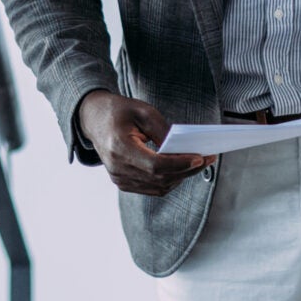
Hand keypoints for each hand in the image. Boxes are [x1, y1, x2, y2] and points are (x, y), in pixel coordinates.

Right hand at [76, 90, 211, 195]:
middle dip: (187, 170)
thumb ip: (163, 131)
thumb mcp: (142, 111)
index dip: (180, 164)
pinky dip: (169, 181)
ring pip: (158, 187)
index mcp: (119, 148)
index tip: (200, 157)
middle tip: (207, 159)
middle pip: (160, 178)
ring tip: (197, 163)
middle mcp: (117, 168)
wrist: (93, 119)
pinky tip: (181, 169)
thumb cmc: (118, 111)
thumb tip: (184, 148)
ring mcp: (119, 178)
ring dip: (181, 177)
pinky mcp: (123, 182)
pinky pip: (152, 188)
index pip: (155, 165)